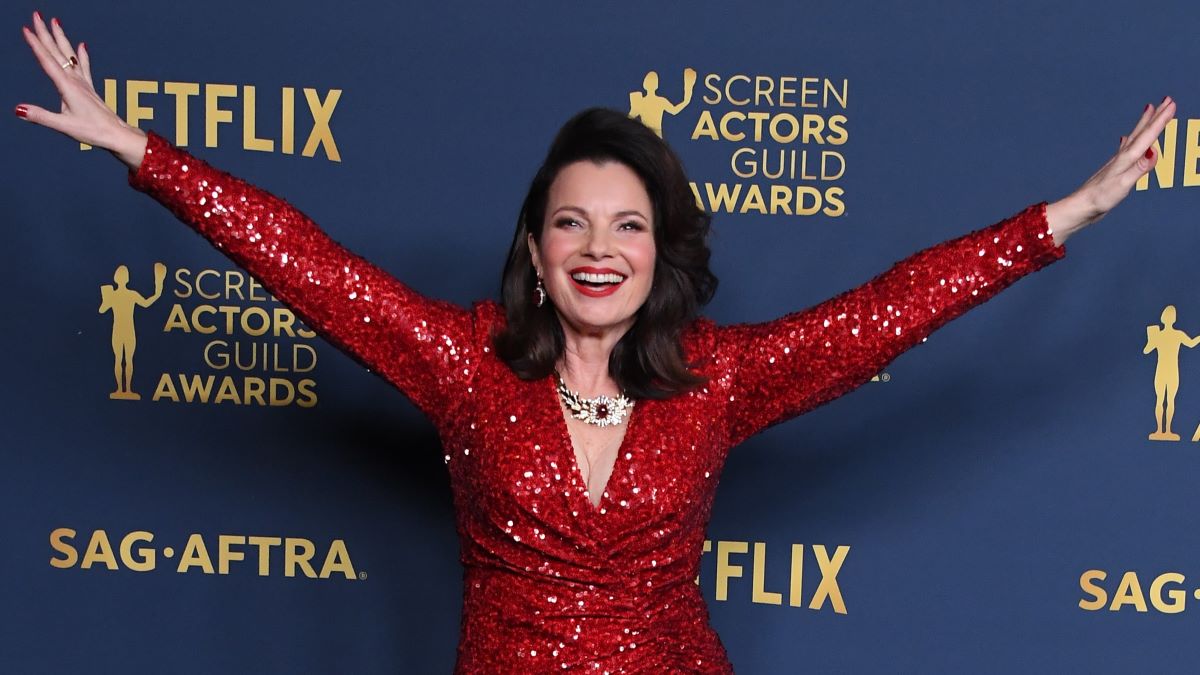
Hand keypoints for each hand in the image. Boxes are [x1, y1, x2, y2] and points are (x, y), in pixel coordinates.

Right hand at [15, 12, 146, 168]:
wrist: (117, 134)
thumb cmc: (93, 131)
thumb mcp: (63, 125)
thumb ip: (41, 116)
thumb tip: (19, 110)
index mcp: (68, 87)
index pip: (48, 61)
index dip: (36, 45)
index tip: (27, 29)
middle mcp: (76, 81)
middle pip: (57, 52)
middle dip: (45, 33)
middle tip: (37, 15)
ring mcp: (84, 83)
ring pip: (70, 55)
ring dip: (60, 38)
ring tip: (55, 22)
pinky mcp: (89, 88)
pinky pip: (84, 66)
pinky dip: (81, 54)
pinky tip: (82, 45)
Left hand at [1046, 97, 1176, 244]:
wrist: (1080, 207)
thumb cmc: (1099, 199)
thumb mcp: (1122, 185)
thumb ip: (1138, 169)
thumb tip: (1154, 152)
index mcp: (1126, 159)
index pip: (1147, 136)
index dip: (1160, 120)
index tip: (1171, 103)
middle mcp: (1122, 157)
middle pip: (1141, 132)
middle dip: (1155, 116)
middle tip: (1167, 99)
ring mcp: (1117, 162)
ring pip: (1134, 137)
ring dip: (1143, 124)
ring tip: (1149, 110)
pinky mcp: (1114, 170)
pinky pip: (1126, 149)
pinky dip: (1129, 141)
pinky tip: (1125, 139)